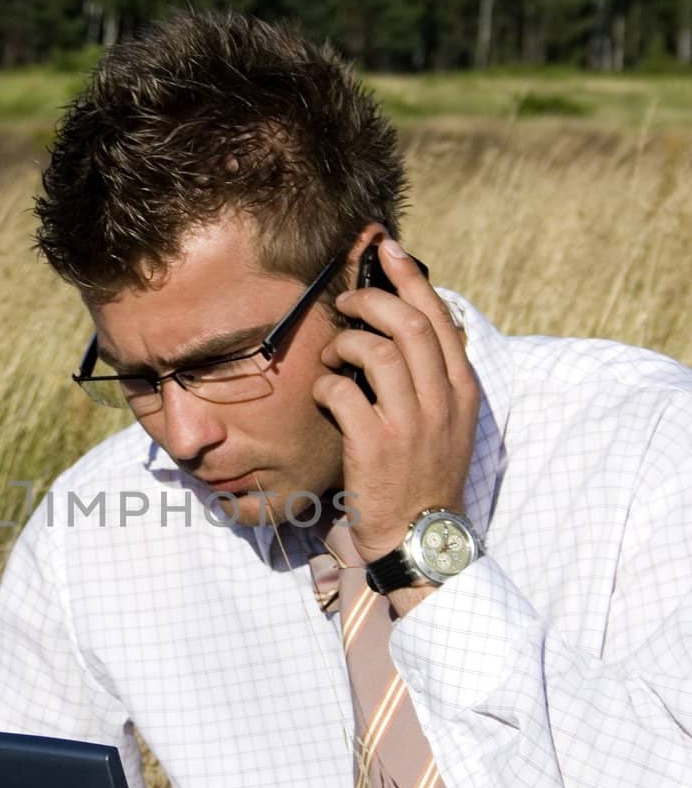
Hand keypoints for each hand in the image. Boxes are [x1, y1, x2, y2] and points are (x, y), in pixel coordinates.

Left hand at [312, 234, 479, 565]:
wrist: (419, 537)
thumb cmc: (423, 476)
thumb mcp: (447, 422)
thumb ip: (432, 377)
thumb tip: (402, 326)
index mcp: (462, 390)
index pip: (437, 316)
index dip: (408, 276)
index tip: (386, 249)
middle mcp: (441, 401)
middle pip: (407, 322)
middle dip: (369, 299)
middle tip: (345, 302)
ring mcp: (410, 423)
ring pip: (376, 350)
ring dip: (345, 342)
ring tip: (333, 355)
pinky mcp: (375, 445)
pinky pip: (343, 392)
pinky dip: (327, 385)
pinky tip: (326, 396)